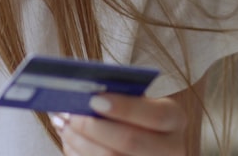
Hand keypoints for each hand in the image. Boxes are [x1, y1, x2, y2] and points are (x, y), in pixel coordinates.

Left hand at [50, 93, 188, 155]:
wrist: (144, 140)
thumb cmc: (133, 112)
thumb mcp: (134, 98)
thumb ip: (115, 93)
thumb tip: (79, 89)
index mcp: (174, 119)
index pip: (156, 115)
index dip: (125, 108)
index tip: (94, 99)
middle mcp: (172, 148)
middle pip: (131, 141)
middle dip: (93, 127)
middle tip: (69, 114)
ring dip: (80, 142)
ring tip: (62, 125)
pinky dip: (79, 153)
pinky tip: (68, 140)